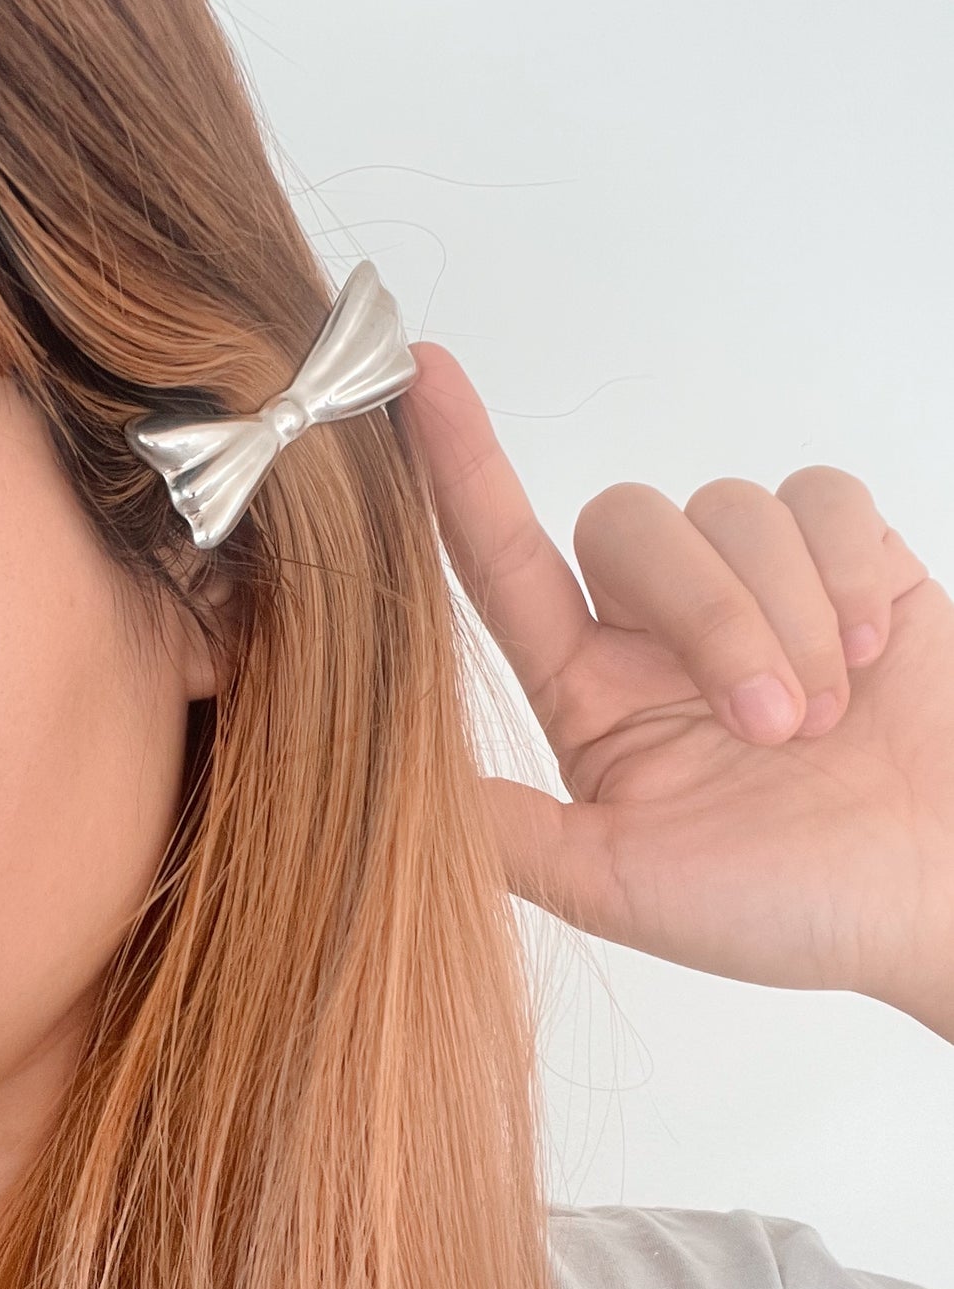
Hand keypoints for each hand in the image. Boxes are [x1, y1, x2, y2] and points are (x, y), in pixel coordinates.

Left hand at [400, 343, 953, 1030]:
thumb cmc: (795, 906)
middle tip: (774, 728)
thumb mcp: (622, 887)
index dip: (459, 472)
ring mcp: (758, 590)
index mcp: (591, 695)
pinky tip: (871, 651)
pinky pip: (821, 497)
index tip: (418, 382)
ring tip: (831, 716)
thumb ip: (510, 832)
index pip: (503, 565)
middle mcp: (660, 631)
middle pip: (626, 523)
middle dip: (706, 612)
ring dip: (788, 615)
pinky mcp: (852, 561)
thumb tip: (390, 788)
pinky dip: (847, 570)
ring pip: (729, 507)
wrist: (944, 895)